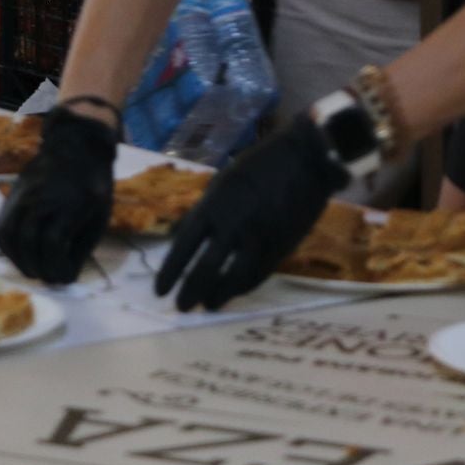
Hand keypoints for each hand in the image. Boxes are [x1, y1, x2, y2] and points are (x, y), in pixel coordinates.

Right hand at [0, 107, 117, 284]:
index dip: (57, 267)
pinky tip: (19, 256)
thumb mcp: (99, 216)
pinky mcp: (12, 198)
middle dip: (39, 269)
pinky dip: (7, 248)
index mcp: (70, 204)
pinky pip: (0, 228)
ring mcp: (23, 197)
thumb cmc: (93, 185)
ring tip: (33, 270)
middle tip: (48, 278)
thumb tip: (66, 276)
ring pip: (10, 237)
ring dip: (19, 262)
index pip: (54, 244)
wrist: (76, 147)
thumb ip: (82, 247)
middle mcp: (41, 200)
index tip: (65, 279)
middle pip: (29, 243)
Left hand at [155, 114, 349, 311]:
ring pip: (232, 279)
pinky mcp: (280, 246)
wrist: (304, 157)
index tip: (160, 290)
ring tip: (208, 305)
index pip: (184, 245)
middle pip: (205, 269)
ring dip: (217, 295)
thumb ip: (205, 211)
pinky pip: (257, 275)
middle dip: (191, 291)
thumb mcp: (223, 182)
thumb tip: (184, 237)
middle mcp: (233, 224)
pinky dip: (242, 287)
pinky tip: (233, 292)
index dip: (170, 271)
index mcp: (213, 204)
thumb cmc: (259, 165)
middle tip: (182, 306)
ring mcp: (258, 237)